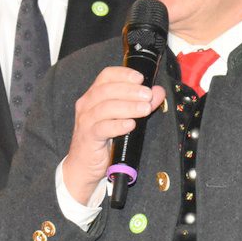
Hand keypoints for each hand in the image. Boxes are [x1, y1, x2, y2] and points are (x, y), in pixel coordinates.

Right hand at [61, 66, 165, 205]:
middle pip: (107, 90)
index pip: (106, 76)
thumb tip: (157, 92)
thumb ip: (139, 103)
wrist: (83, 166)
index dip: (123, 74)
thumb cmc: (102, 140)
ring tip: (145, 109)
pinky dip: (117, 125)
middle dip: (130, 90)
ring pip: (105, 107)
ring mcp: (86, 121)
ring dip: (128, 106)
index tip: (140, 78)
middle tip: (147, 95)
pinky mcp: (88, 137)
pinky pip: (102, 128)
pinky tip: (130, 124)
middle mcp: (87, 105)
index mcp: (93, 95)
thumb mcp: (122, 118)